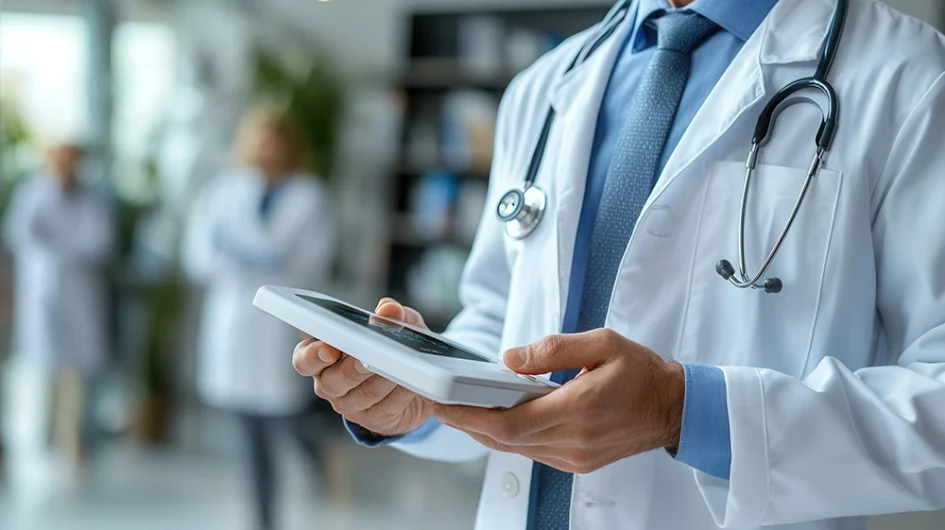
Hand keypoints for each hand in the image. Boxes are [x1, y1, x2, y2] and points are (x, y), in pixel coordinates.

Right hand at [292, 298, 433, 436]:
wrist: (414, 381)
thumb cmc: (391, 347)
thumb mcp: (394, 325)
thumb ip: (390, 314)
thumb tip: (388, 309)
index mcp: (322, 354)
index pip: (304, 359)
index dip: (313, 356)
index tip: (330, 350)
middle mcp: (329, 382)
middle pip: (332, 381)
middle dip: (355, 367)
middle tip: (374, 354)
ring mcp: (349, 404)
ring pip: (363, 395)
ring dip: (384, 379)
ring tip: (402, 364)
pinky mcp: (372, 419)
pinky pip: (385, 408)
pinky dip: (401, 393)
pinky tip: (413, 382)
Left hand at [433, 329, 684, 473]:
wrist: (673, 408)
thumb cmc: (642, 373)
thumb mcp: (602, 343)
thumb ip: (554, 349)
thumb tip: (512, 357)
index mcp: (579, 409)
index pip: (510, 422)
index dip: (471, 415)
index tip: (444, 403)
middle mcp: (574, 440)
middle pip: (505, 440)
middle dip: (467, 422)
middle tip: (439, 404)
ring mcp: (575, 456)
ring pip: (515, 449)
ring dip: (484, 431)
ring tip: (458, 410)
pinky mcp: (577, 462)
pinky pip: (532, 452)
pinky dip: (508, 437)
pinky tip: (495, 420)